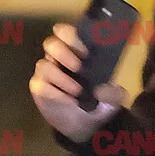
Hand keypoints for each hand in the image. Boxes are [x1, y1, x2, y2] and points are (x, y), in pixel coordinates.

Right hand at [29, 23, 127, 142]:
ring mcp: (48, 73)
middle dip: (64, 53)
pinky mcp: (40, 89)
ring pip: (43, 65)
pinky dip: (56, 93)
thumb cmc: (99, 99)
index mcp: (76, 51)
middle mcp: (59, 58)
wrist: (87, 123)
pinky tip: (70, 100)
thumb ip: (114, 92)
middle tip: (79, 66)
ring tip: (78, 90)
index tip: (86, 50)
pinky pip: (40, 86)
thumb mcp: (114, 96)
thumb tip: (101, 89)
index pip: (65, 32)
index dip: (72, 36)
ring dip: (61, 77)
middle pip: (50, 44)